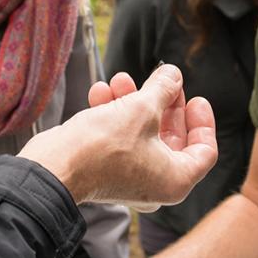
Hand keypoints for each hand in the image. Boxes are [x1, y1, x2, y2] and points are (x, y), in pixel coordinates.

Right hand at [19, 64, 216, 209]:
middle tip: (161, 81)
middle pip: (170, 137)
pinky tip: (101, 92)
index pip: (204, 150)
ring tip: (121, 79)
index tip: (194, 97)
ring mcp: (129, 177)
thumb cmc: (102, 146)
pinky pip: (118, 139)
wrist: (54, 167)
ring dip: (131, 103)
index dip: (201, 120)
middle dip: (161, 103)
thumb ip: (163, 88)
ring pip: (140, 134)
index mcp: (176, 179)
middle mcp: (155, 183)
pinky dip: (113, 116)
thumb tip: (173, 74)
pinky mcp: (105, 170)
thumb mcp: (141, 108)